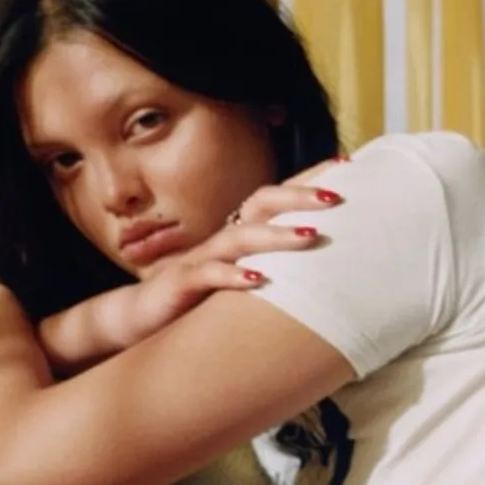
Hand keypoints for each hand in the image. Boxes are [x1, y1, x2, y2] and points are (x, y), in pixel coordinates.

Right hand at [37, 177, 343, 372]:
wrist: (138, 320)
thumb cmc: (197, 301)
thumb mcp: (240, 280)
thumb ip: (273, 267)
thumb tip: (323, 262)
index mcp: (237, 234)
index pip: (276, 197)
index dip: (307, 179)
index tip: (346, 164)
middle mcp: (221, 238)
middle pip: (261, 203)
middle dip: (299, 196)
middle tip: (337, 196)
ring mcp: (200, 259)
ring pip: (241, 237)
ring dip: (277, 235)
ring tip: (311, 236)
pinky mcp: (181, 284)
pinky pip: (208, 275)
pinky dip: (233, 276)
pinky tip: (258, 280)